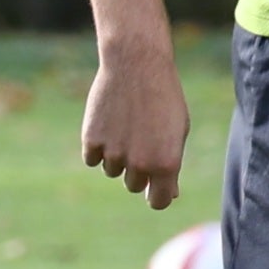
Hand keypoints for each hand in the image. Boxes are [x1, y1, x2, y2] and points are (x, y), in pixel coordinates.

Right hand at [79, 39, 189, 207]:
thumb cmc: (163, 98)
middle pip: (134, 185)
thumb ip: (170, 165)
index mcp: (166, 165)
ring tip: (126, 126)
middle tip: (141, 140)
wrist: (136, 66)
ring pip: (112, 171)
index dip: (157, 195)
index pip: (158, 202)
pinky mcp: (91, 141)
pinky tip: (109, 124)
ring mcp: (113, 154)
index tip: (156, 187)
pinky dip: (98, 147)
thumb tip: (169, 194)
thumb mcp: (177, 132)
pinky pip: (92, 159)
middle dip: (137, 170)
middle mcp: (139, 164)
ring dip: (117, 156)